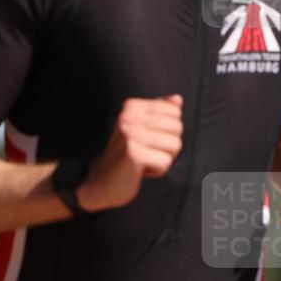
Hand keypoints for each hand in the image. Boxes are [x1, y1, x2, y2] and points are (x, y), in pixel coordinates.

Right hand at [76, 95, 182, 211]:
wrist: (102, 180)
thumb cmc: (127, 154)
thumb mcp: (142, 128)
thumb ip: (160, 112)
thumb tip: (178, 99)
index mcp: (133, 107)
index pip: (175, 112)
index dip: (169, 131)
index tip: (149, 139)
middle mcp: (130, 116)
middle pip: (177, 128)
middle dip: (169, 145)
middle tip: (147, 152)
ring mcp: (131, 134)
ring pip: (175, 145)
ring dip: (164, 158)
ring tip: (145, 160)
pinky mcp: (134, 153)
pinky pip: (166, 161)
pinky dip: (158, 170)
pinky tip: (141, 170)